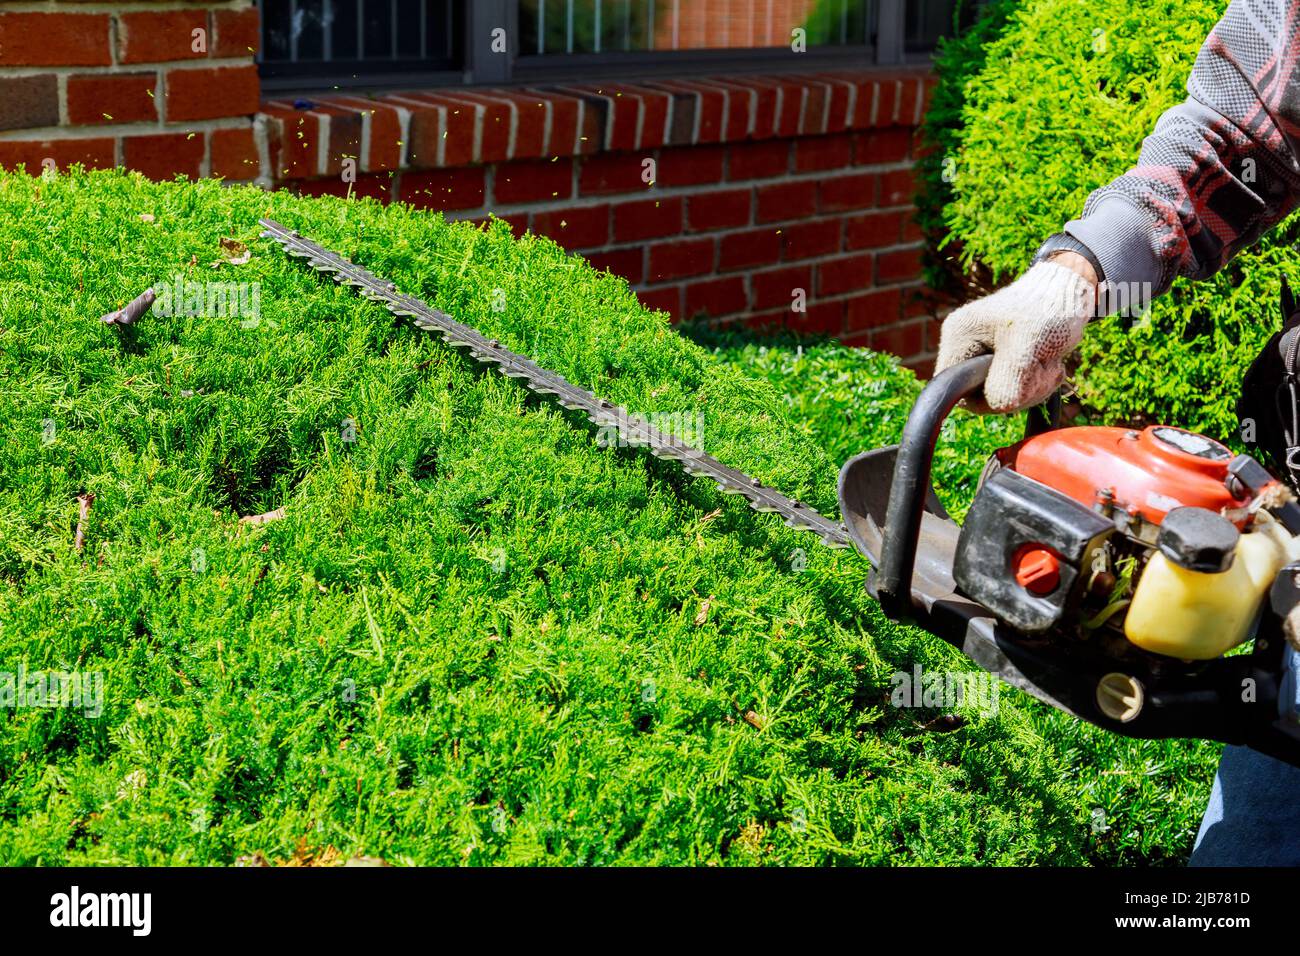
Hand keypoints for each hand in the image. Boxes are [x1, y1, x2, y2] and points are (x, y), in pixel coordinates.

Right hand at [935, 253, 1097, 413]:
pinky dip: (1035, 383)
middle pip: (978, 395)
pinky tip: (1048, 364)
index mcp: (959, 337)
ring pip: (999, 395)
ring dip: (1031, 387)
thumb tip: (998, 407)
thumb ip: (1007, 379)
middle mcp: (965, 345)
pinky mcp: (1002, 360)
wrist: (1071, 291)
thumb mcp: (1027, 344)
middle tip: (1043, 368)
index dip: (984, 395)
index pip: (953, 387)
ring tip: (1049, 363)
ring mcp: (984, 353)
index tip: (1018, 380)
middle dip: (1016, 390)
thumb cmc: (1047, 309)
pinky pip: (1013, 388)